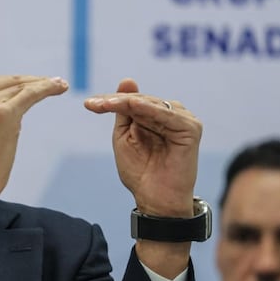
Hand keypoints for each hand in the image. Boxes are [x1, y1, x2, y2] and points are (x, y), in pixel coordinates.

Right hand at [0, 68, 68, 206]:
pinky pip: (31, 94)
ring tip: (60, 84)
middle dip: (31, 81)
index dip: (13, 81)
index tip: (29, 81)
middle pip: (7, 81)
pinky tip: (60, 86)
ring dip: (43, 83)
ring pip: (21, 86)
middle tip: (51, 82)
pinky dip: (48, 87)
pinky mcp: (5, 113)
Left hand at [84, 78, 200, 216]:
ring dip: (127, 102)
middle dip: (115, 101)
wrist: (155, 201)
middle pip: (141, 100)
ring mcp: (183, 120)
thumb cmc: (140, 173)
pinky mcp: (191, 129)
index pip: (132, 102)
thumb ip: (124, 111)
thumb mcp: (125, 137)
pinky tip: (132, 105)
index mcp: (156, 117)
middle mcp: (171, 115)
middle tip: (94, 103)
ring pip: (151, 104)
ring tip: (105, 104)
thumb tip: (127, 80)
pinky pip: (167, 114)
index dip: (110, 101)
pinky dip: (148, 109)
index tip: (88, 103)